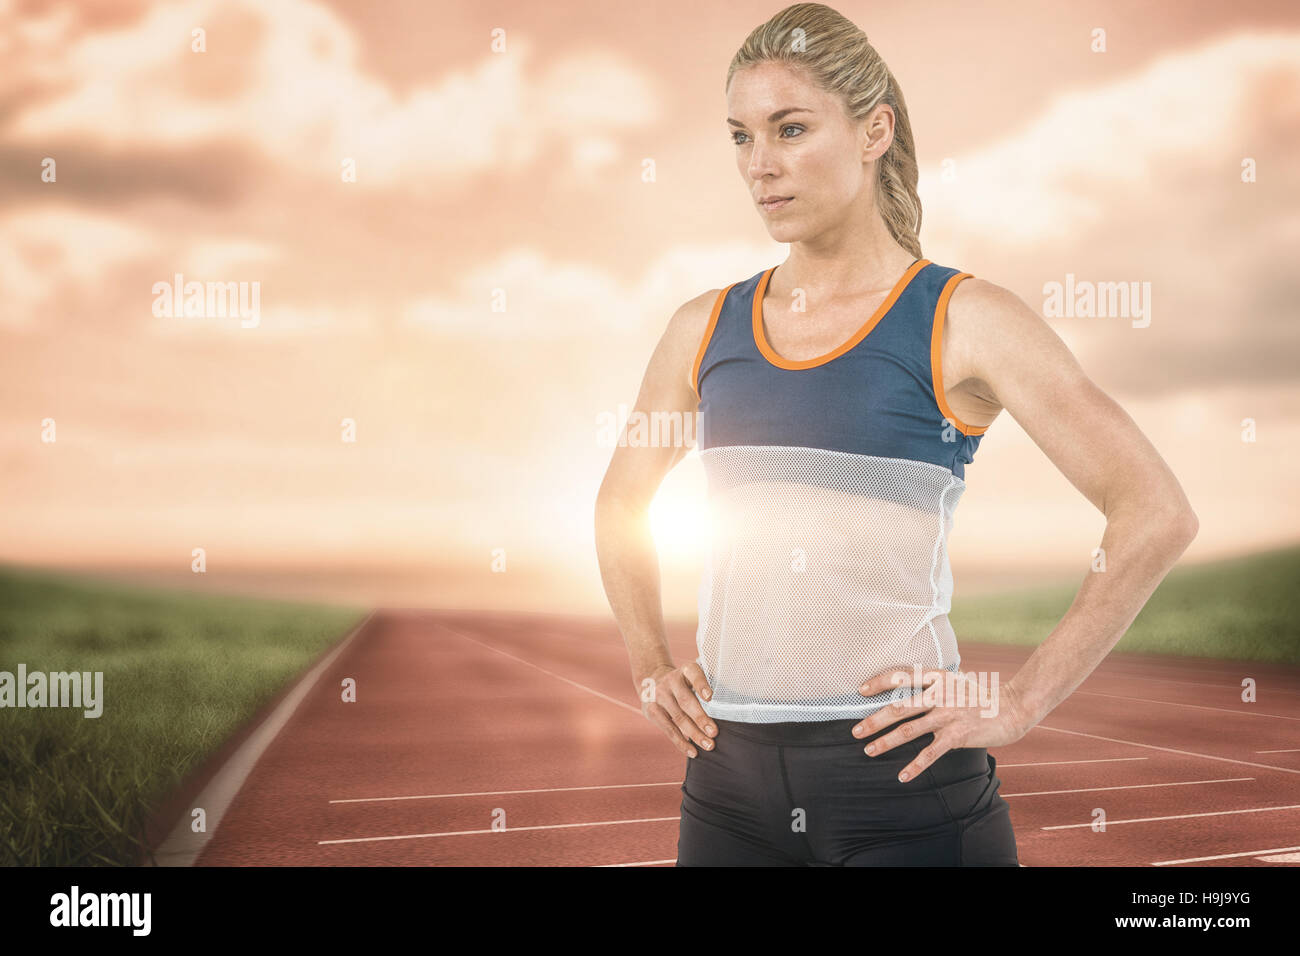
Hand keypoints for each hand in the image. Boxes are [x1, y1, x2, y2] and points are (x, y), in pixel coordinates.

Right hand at [638, 662, 716, 756]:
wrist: (651, 679)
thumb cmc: (683, 683)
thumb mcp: (691, 676)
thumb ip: (707, 686)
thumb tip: (726, 711)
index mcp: (685, 670)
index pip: (694, 674)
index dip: (701, 685)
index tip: (710, 697)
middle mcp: (671, 681)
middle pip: (686, 701)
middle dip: (701, 718)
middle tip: (714, 733)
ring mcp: (659, 696)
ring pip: (678, 718)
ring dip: (694, 734)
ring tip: (708, 745)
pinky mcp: (651, 711)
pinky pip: (668, 729)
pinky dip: (681, 742)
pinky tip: (693, 751)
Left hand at [850, 667, 1030, 782]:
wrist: (1012, 707)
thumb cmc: (981, 695)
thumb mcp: (956, 680)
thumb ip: (934, 682)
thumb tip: (911, 683)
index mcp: (937, 678)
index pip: (901, 676)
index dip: (879, 682)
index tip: (860, 690)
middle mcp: (939, 694)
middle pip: (899, 707)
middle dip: (874, 720)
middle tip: (855, 731)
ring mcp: (947, 715)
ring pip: (909, 729)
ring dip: (886, 742)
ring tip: (869, 750)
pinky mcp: (957, 735)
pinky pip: (930, 753)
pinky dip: (915, 766)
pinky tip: (902, 776)